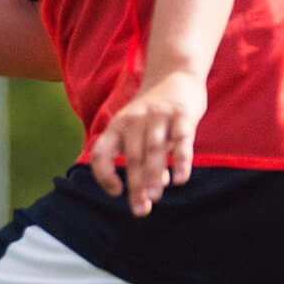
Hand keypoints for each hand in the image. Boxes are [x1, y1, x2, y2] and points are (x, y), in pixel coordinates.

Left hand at [89, 71, 205, 216]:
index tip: (116, 192)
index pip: (101, 153)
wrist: (175, 73)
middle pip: (132, 158)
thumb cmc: (153, 111)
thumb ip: (144, 157)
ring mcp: (158, 117)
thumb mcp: (139, 129)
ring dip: (154, 177)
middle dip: (135, 186)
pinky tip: (180, 179)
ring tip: (154, 198)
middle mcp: (134, 121)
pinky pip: (181, 140)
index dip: (104, 174)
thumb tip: (155, 187)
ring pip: (154, 151)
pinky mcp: (182, 115)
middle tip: (140, 210)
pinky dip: (181, 160)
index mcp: (117, 126)